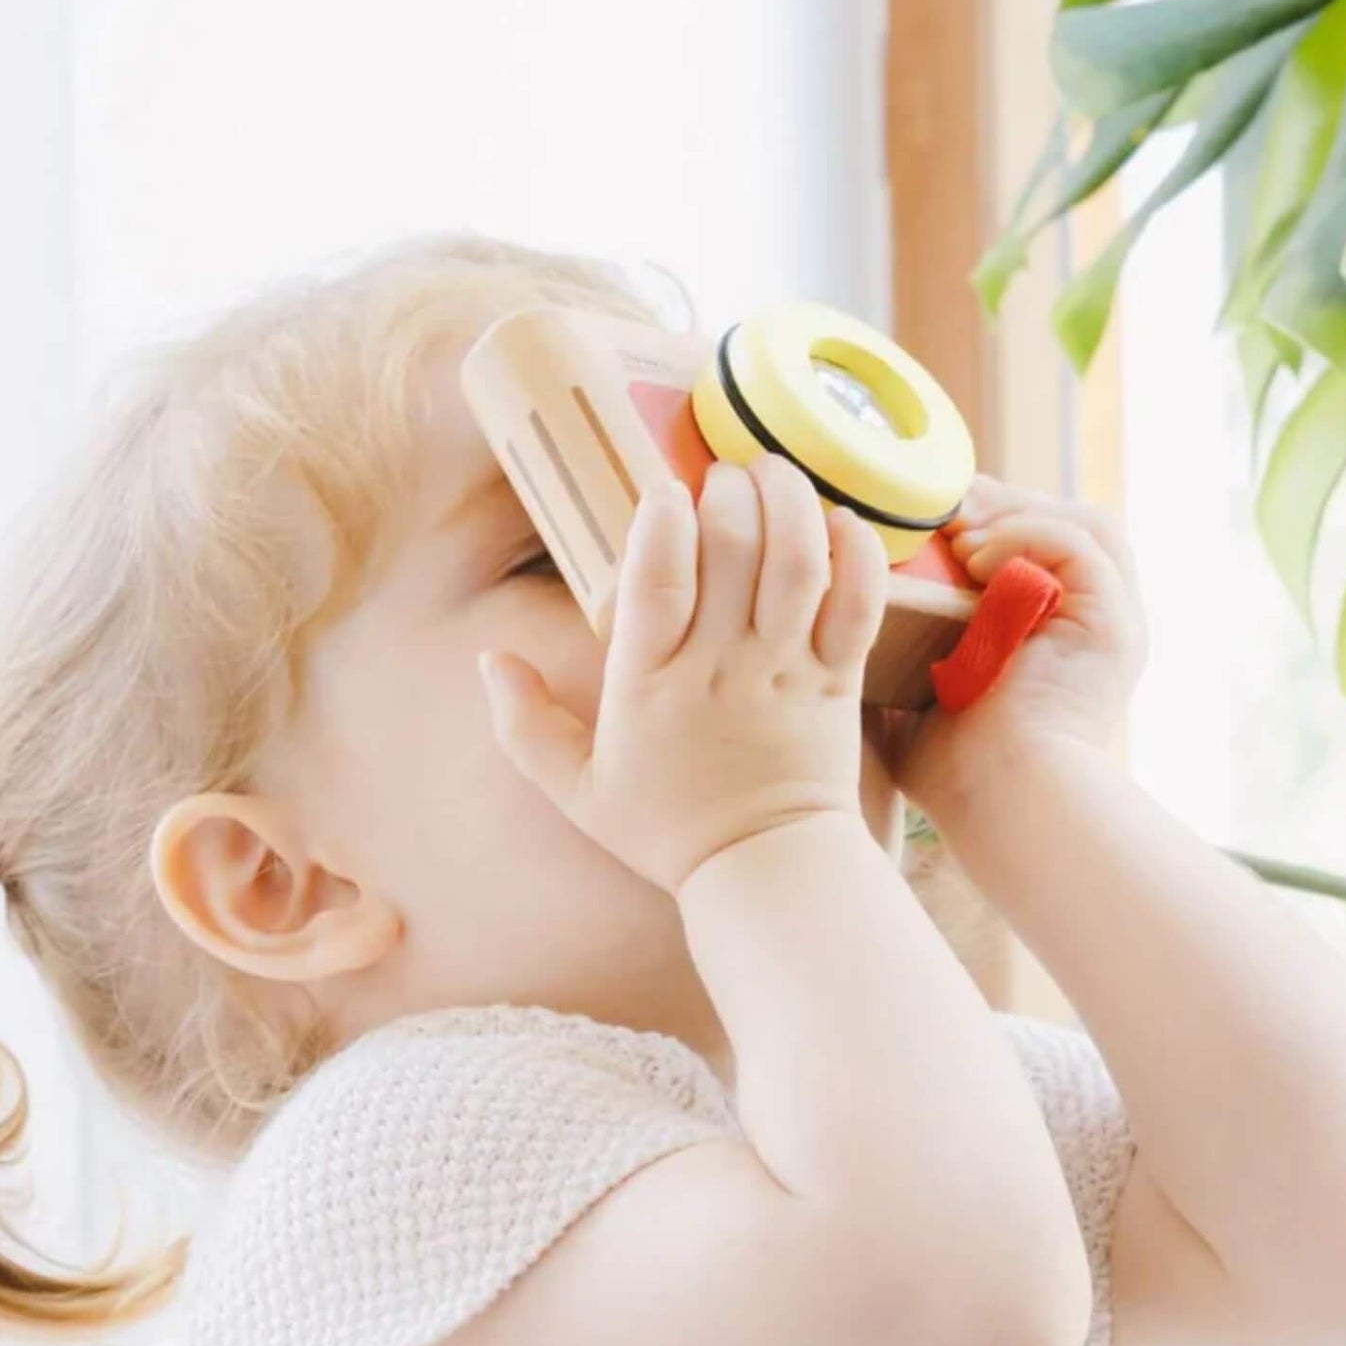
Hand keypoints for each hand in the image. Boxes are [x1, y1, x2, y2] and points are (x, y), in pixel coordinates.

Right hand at [479, 454, 890, 894]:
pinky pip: (857, 602)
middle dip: (728, 493)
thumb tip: (488, 660)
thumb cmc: (668, 829)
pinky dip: (855, 552)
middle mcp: (720, 670)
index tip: (663, 490)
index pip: (657, 577)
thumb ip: (524, 725)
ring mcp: (785, 673)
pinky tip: (840, 518)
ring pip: (796, 562)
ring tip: (775, 473)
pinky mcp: (839, 681)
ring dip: (790, 502)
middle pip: (732, 550)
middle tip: (722, 478)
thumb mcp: (576, 789)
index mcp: (649, 687)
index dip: (662, 518)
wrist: (763, 871)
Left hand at [862, 474, 1148, 815]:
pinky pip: (1081, 543)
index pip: (1035, 544)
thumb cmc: (955, 772)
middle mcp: (1090, 623)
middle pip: (1063, 522)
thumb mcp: (912, 696)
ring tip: (956, 528)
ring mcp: (1110, 622)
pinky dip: (1027, 534)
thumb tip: (838, 614)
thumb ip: (894, 653)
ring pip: (1085, 523)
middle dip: (1000, 503)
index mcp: (1053, 635)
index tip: (923, 517)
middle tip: (937, 505)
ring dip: (1016, 512)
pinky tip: (975, 554)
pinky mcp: (1114, 624)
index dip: (986, 518)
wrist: (999, 804)